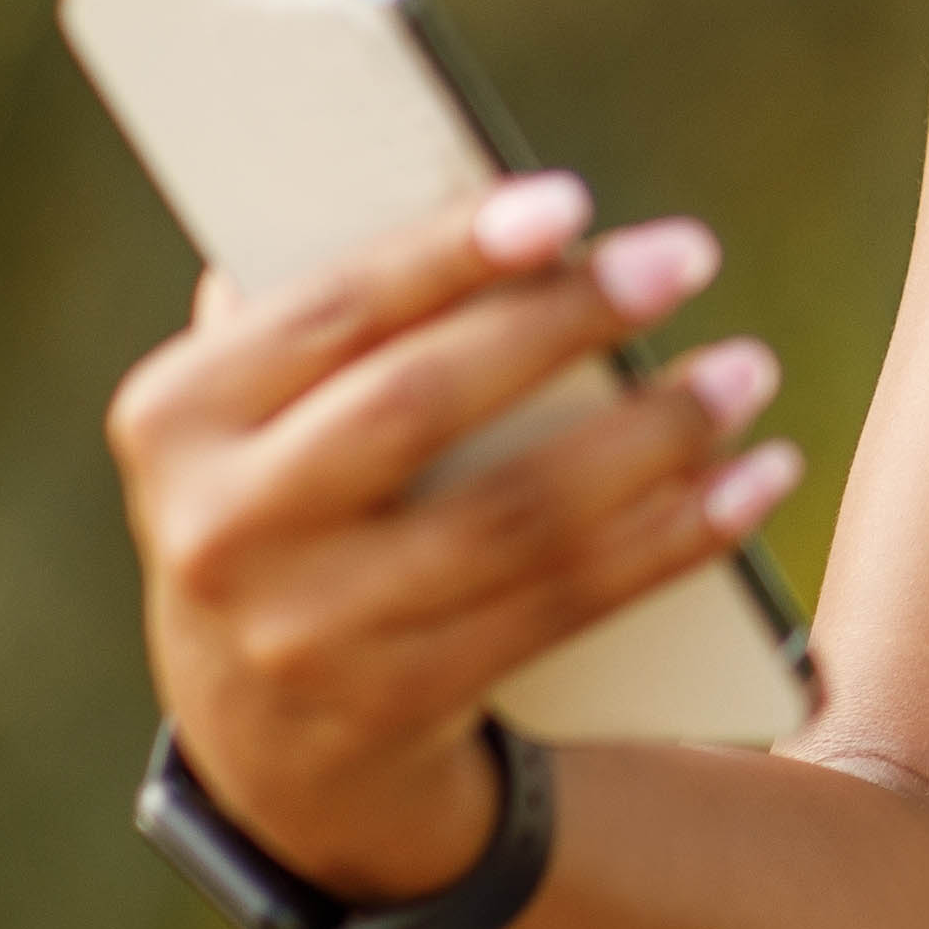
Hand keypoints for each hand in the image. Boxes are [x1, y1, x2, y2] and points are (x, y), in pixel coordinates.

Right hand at [102, 172, 795, 899]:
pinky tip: (754, 480)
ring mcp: (307, 633)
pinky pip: (565, 602)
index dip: (451, 250)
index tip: (569, 201)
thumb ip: (324, 313)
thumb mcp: (258, 416)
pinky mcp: (401, 705)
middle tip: (686, 254)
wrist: (266, 739)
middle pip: (420, 405)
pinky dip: (675, 534)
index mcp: (175, 419)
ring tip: (747, 370)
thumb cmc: (296, 502)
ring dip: (653, 435)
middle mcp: (222, 530)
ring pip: (514, 517)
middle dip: (563, 320)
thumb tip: (462, 189)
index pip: (329, 312)